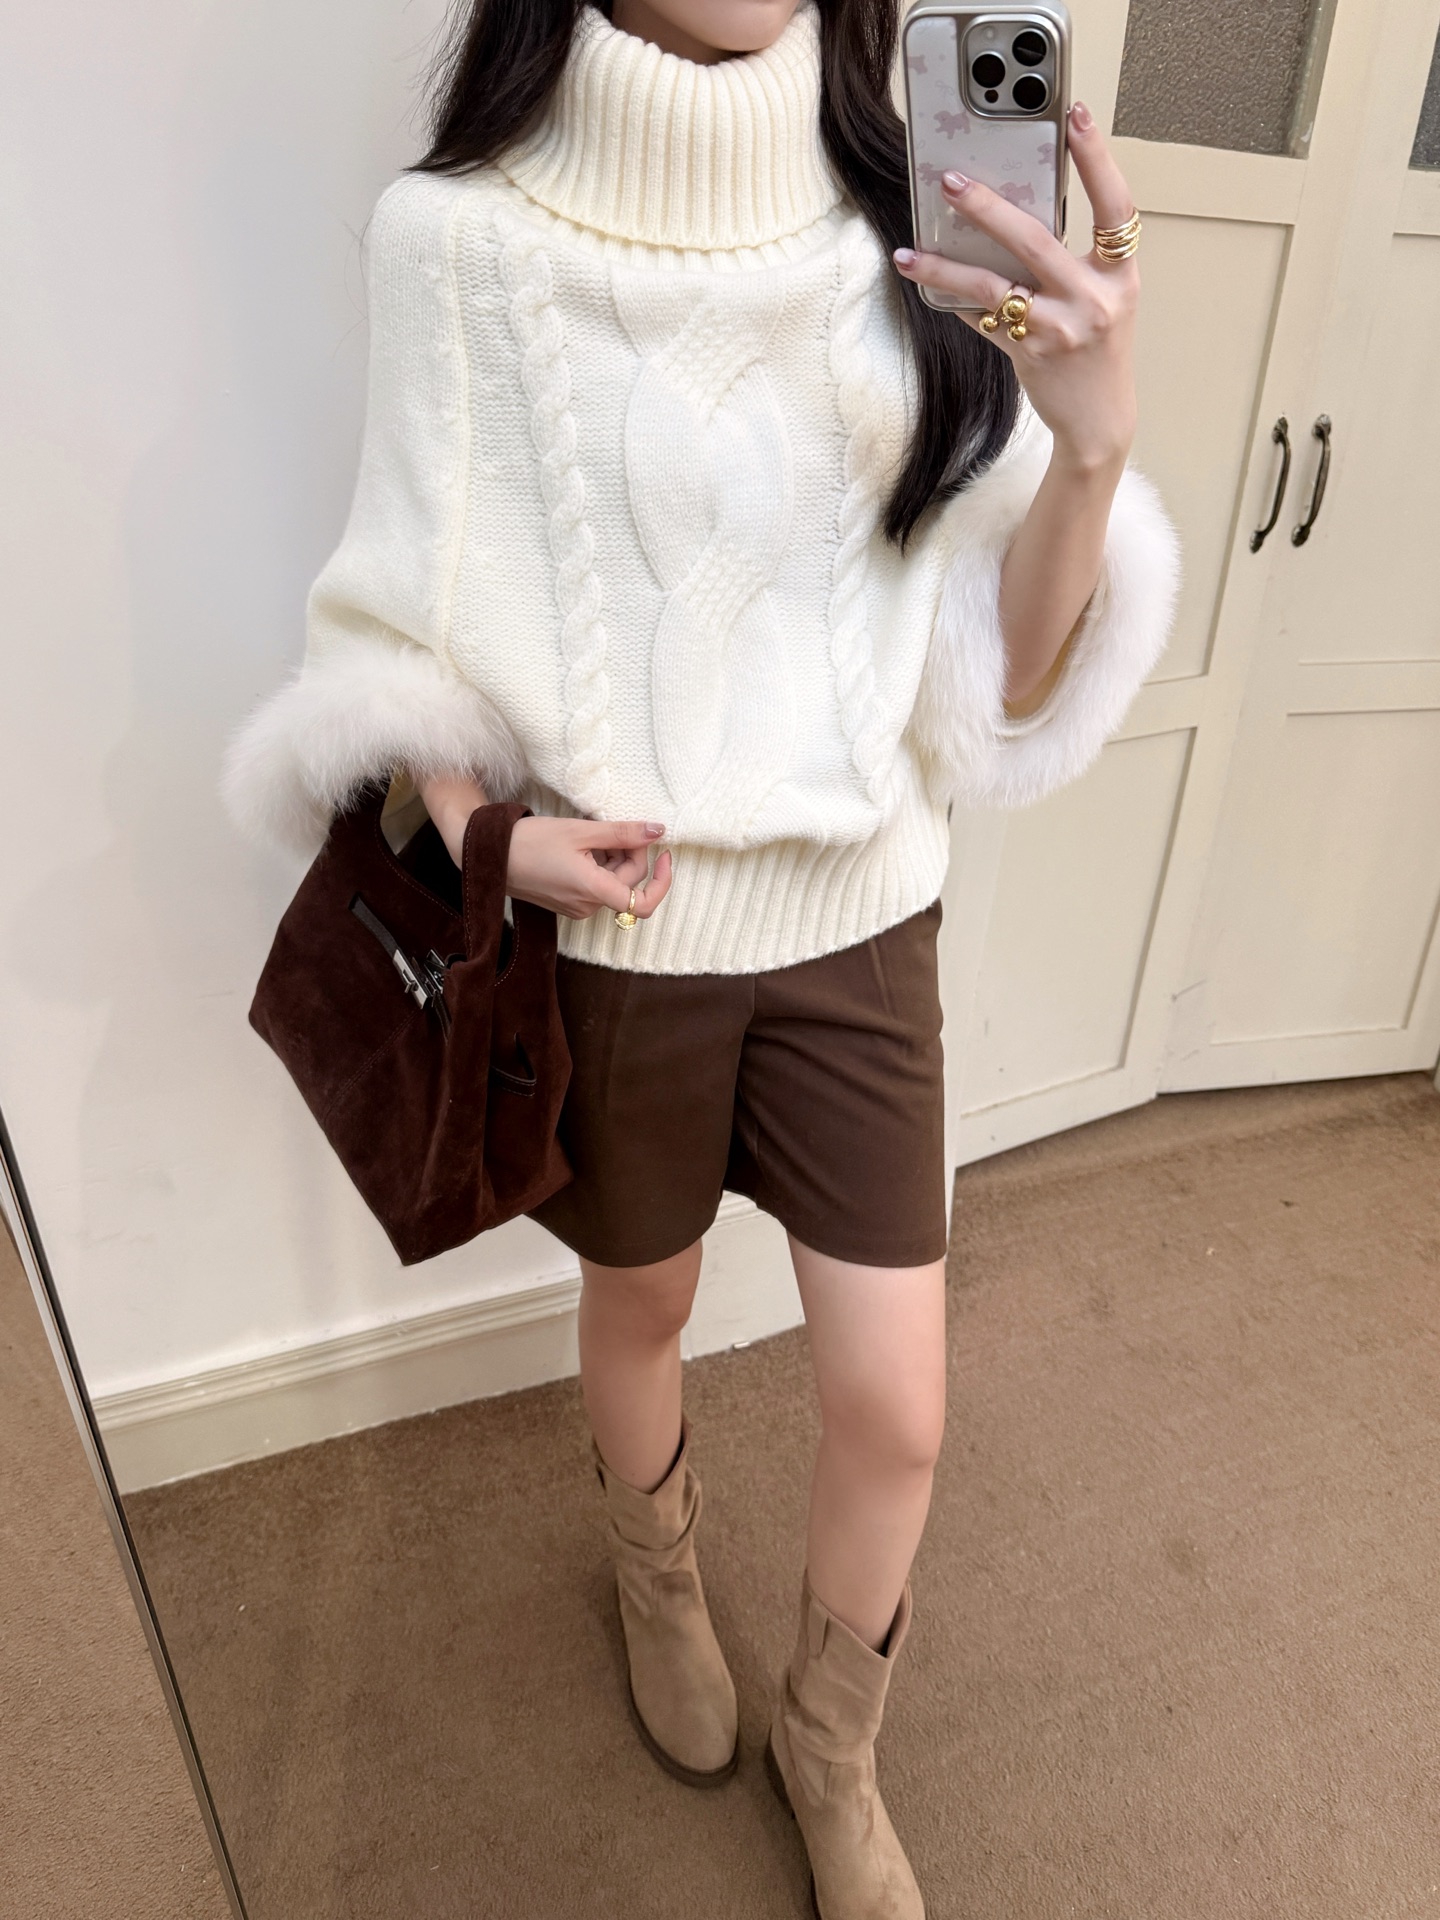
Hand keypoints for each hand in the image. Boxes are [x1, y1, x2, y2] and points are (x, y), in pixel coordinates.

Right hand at [417, 775, 673, 921]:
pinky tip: (580, 846)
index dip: (662, 881)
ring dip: (612, 859)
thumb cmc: (530, 841)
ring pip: (612, 884)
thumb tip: (658, 830)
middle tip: (613, 826)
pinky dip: (598, 865)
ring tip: (590, 834)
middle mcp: (587, 907)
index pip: (644, 903)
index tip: (663, 854)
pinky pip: (595, 886)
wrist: (489, 855)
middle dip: (630, 855)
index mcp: (593, 892)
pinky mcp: (566, 903)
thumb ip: (623, 833)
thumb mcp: (581, 831)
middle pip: (627, 884)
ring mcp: (576, 907)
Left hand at [893, 102, 1137, 473]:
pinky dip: (956, 303)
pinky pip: (983, 320)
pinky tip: (931, 290)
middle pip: (1035, 239)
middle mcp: (1093, 298)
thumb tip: (1014, 218)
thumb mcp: (1102, 299)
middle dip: (987, 207)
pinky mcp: (1030, 354)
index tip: (1076, 117)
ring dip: (945, 268)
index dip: (1097, 159)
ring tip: (910, 253)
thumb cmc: (1097, 352)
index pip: (1115, 205)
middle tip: (950, 181)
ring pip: (994, 285)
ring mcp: (1061, 328)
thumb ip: (1074, 262)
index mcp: (1119, 274)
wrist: (1100, 420)